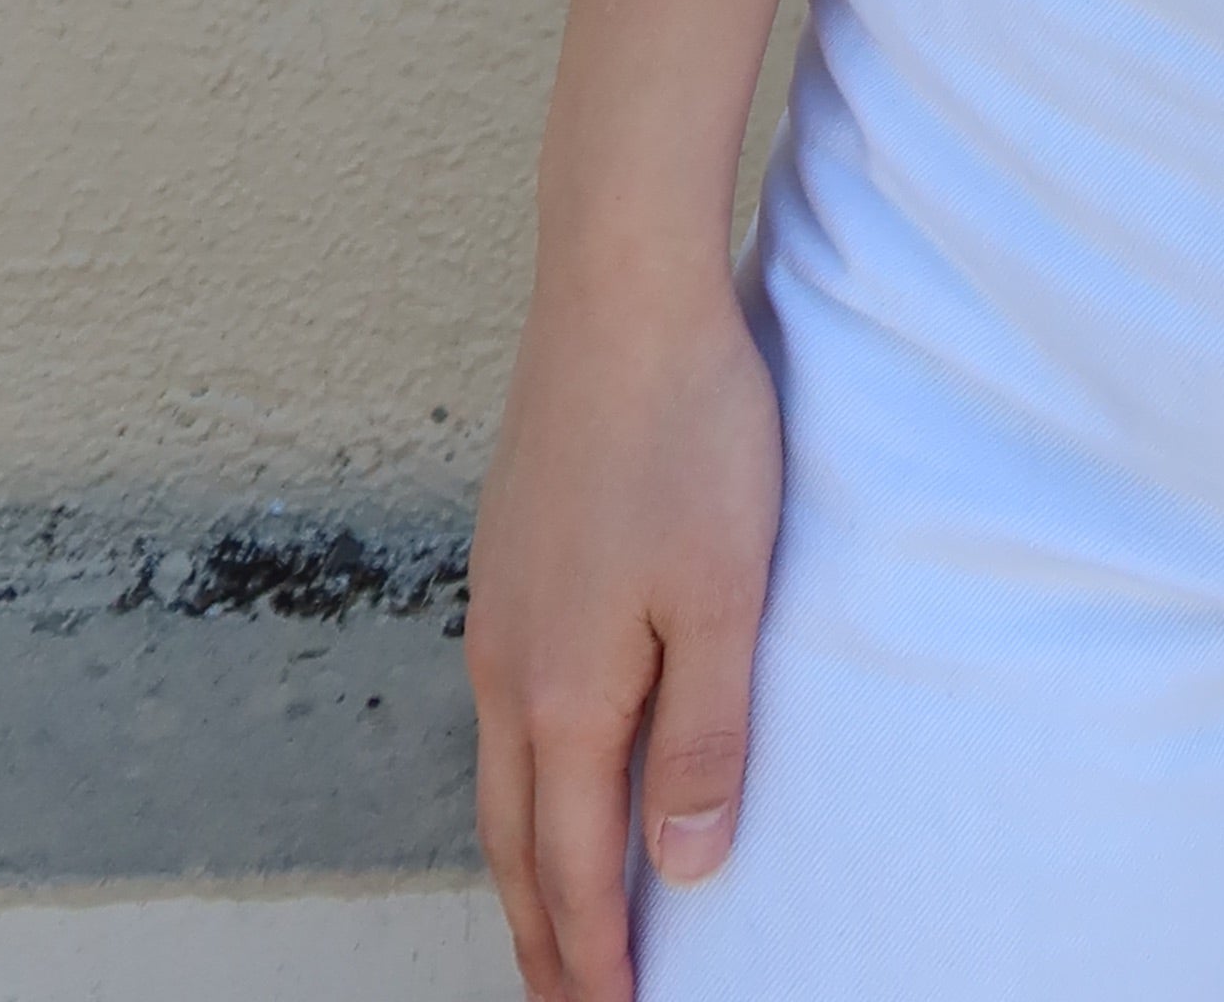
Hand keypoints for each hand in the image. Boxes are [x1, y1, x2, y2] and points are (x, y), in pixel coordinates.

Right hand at [469, 259, 782, 1001]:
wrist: (619, 288)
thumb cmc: (689, 432)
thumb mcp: (726, 596)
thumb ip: (704, 738)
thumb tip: (685, 866)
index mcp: (564, 694)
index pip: (573, 869)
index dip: (598, 959)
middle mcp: (508, 666)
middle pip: (517, 842)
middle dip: (544, 937)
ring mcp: (498, 608)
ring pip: (502, 776)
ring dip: (530, 860)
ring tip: (557, 912)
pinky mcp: (510, 555)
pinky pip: (505, 708)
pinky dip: (526, 777)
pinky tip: (554, 764)